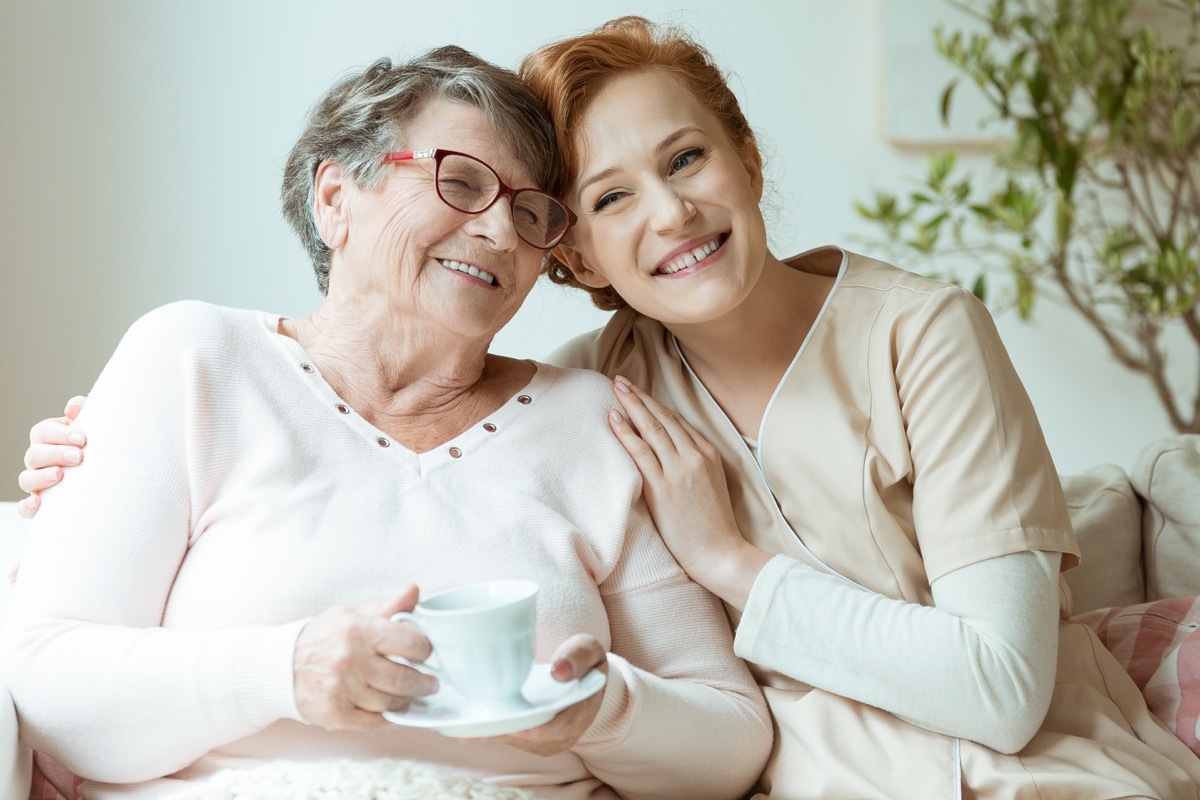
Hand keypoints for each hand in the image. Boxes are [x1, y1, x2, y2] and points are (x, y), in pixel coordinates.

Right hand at [17, 396, 88, 518]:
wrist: (112, 475)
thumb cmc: (100, 444)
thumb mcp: (96, 425)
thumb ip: (86, 411)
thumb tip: (73, 407)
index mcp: (49, 438)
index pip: (42, 432)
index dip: (59, 434)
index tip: (82, 439)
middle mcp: (39, 459)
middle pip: (34, 454)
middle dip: (55, 454)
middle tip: (78, 457)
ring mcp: (38, 481)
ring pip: (26, 479)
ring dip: (40, 477)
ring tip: (59, 475)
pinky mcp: (42, 504)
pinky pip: (26, 508)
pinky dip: (27, 506)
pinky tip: (38, 503)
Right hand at [293, 586, 439, 731]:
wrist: (279, 665)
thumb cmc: (323, 636)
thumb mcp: (352, 614)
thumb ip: (388, 606)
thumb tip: (414, 590)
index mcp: (358, 630)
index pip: (409, 642)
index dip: (425, 649)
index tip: (426, 652)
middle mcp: (350, 660)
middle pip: (404, 678)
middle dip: (425, 682)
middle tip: (431, 682)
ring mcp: (341, 690)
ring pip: (391, 703)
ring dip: (407, 701)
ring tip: (412, 694)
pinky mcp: (334, 715)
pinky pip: (373, 722)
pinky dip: (386, 717)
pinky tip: (390, 708)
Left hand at [472, 633, 607, 755]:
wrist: (580, 671)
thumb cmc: (581, 657)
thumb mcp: (587, 648)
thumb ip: (578, 656)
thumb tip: (560, 672)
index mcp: (584, 708)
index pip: (563, 726)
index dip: (540, 731)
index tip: (516, 729)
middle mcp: (569, 730)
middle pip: (536, 739)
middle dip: (508, 735)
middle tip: (478, 730)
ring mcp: (552, 737)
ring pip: (523, 742)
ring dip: (498, 737)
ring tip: (470, 730)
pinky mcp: (537, 738)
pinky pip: (516, 739)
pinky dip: (495, 736)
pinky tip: (471, 732)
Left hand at [608, 376, 769, 607]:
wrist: (719, 553)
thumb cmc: (713, 527)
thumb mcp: (713, 486)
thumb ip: (697, 465)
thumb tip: (673, 454)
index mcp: (710, 454)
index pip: (679, 423)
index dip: (657, 406)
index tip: (641, 394)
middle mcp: (695, 456)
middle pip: (664, 419)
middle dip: (641, 397)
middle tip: (621, 381)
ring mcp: (679, 470)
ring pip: (652, 429)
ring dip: (632, 406)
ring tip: (616, 390)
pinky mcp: (663, 487)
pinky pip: (641, 452)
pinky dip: (626, 433)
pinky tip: (614, 418)